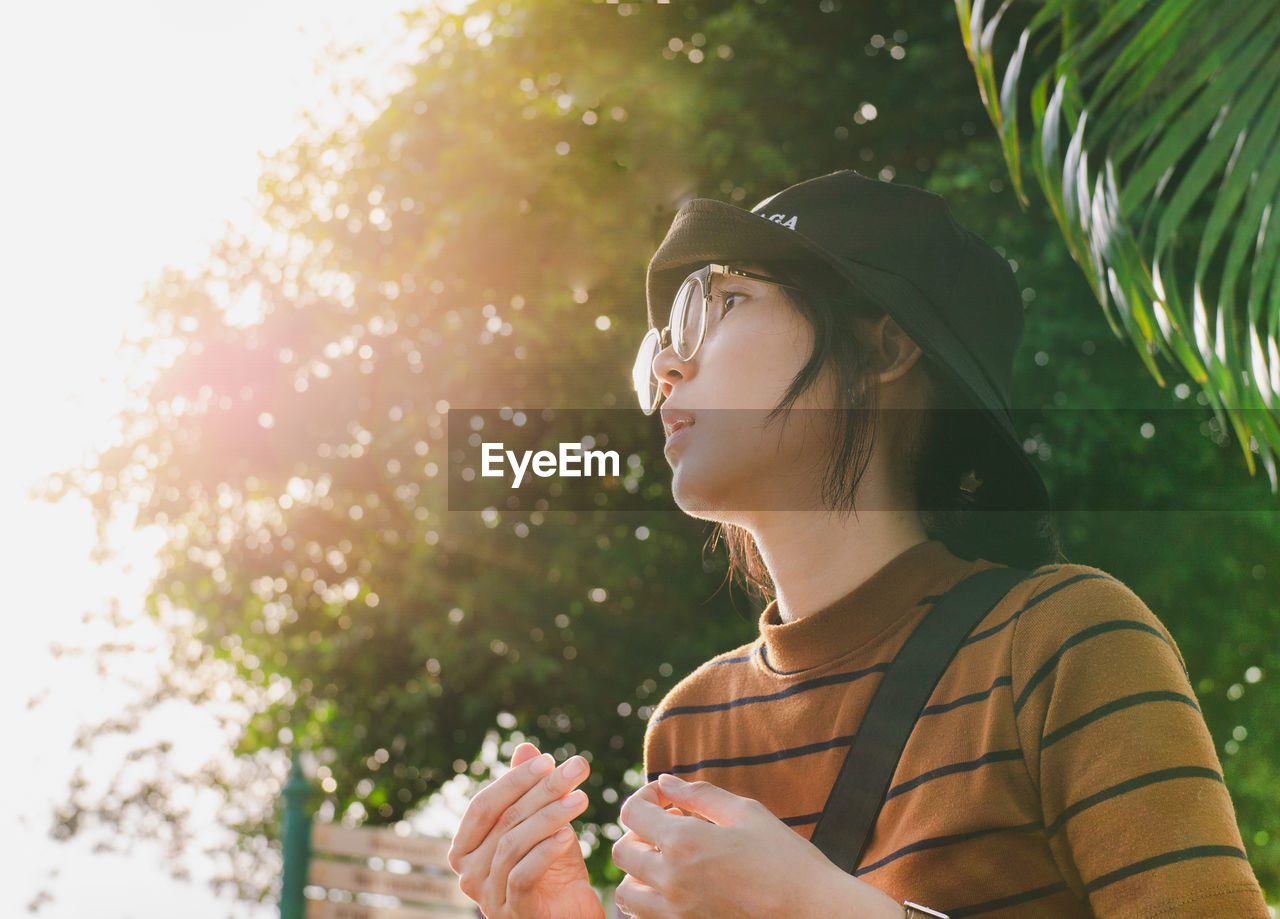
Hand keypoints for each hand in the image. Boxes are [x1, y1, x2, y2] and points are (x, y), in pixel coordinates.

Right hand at [447, 742, 604, 918]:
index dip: (515, 780)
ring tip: (581, 799)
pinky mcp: (512, 913)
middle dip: (542, 790)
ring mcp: (487, 897)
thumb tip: (525, 747)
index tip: (548, 759)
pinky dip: (546, 852)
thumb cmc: (553, 871)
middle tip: (576, 769)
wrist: (570, 916)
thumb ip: (527, 791)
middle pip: (503, 821)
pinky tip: (569, 836)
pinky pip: (523, 876)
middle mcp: (468, 873)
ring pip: (513, 845)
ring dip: (550, 817)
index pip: (484, 805)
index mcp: (465, 848)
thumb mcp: (542, 825)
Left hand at [611, 774, 901, 918]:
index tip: (665, 798)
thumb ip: (699, 794)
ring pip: (626, 892)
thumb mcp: (746, 812)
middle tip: (668, 827)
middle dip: (638, 833)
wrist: (812, 913)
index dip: (644, 797)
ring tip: (668, 862)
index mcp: (684, 841)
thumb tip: (666, 781)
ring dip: (638, 872)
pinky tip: (680, 888)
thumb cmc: (785, 858)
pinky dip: (651, 902)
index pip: (631, 812)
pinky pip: (645, 918)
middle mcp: (671, 879)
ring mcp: (675, 913)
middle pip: (621, 852)